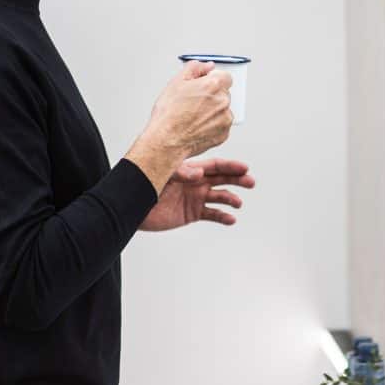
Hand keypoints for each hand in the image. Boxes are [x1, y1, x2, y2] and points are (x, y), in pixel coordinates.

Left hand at [140, 158, 255, 231]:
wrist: (134, 208)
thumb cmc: (145, 185)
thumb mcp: (163, 174)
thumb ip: (181, 172)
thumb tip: (198, 173)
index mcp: (190, 170)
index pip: (215, 165)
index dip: (231, 166)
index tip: (244, 168)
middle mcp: (196, 183)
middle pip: (222, 179)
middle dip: (238, 180)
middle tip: (251, 182)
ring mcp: (195, 198)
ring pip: (219, 197)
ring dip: (231, 199)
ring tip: (238, 203)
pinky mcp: (192, 213)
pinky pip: (212, 214)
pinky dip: (223, 216)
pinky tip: (231, 219)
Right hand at [142, 61, 233, 157]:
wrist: (166, 141)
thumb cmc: (168, 114)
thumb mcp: (176, 82)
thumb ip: (195, 68)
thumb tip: (207, 66)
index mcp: (214, 85)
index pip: (225, 77)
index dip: (213, 80)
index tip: (205, 86)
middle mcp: (223, 101)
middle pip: (223, 93)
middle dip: (212, 96)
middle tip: (194, 103)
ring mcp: (225, 118)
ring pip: (222, 110)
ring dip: (213, 111)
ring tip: (194, 117)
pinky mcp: (224, 134)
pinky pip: (221, 125)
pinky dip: (212, 125)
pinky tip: (197, 126)